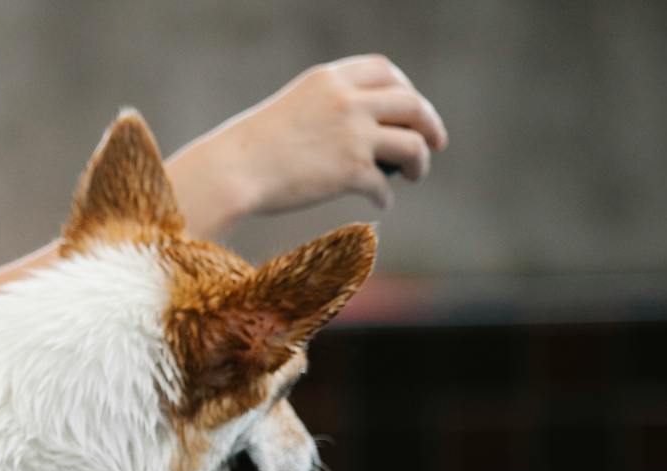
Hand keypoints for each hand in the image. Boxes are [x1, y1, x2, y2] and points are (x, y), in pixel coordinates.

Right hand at [169, 55, 447, 236]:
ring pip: (411, 143)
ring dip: (420, 160)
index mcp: (329, 80)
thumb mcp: (291, 109)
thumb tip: (359, 130)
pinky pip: (383, 184)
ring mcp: (351, 135)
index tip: (408, 107)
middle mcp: (346, 101)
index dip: (404, 87)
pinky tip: (380, 204)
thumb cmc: (250, 147)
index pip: (383, 70)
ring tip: (416, 174)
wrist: (231, 172)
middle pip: (410, 104)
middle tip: (435, 141)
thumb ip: (325, 108)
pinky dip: (385, 196)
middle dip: (429, 123)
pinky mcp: (350, 171)